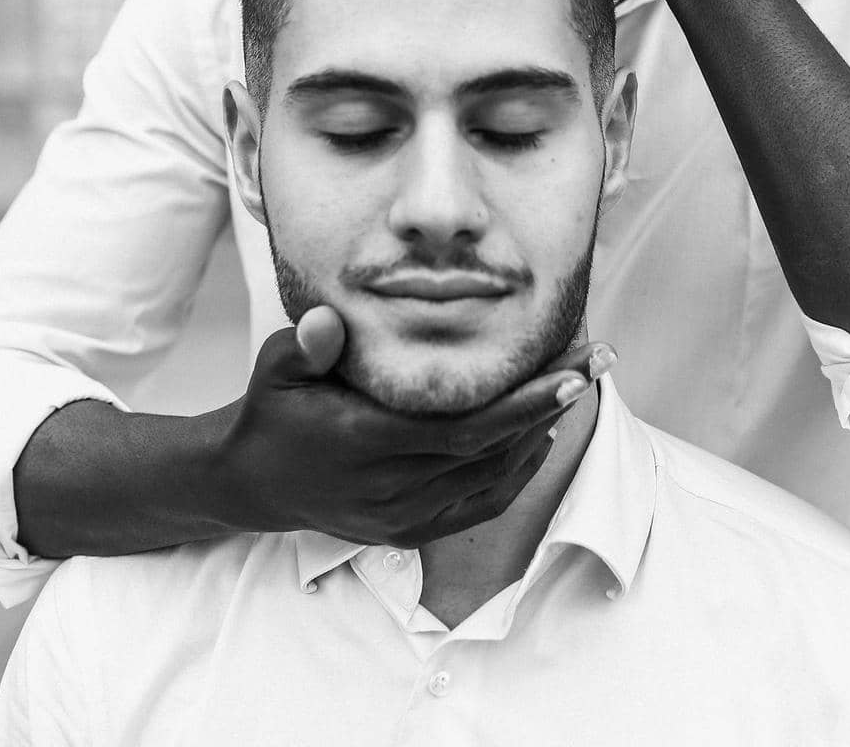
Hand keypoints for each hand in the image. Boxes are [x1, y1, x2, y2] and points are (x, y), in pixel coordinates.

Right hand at [213, 305, 616, 547]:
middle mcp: (393, 488)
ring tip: (576, 383)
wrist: (253, 481)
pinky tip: (537, 433)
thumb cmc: (274, 409)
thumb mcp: (276, 368)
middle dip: (550, 404)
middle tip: (596, 361)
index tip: (569, 371)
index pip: (465, 428)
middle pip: (492, 449)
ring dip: (540, 431)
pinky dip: (516, 470)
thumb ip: (306, 346)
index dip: (523, 403)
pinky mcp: (410, 530)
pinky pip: (480, 503)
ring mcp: (404, 516)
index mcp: (368, 445)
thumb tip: (327, 320)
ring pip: (493, 478)